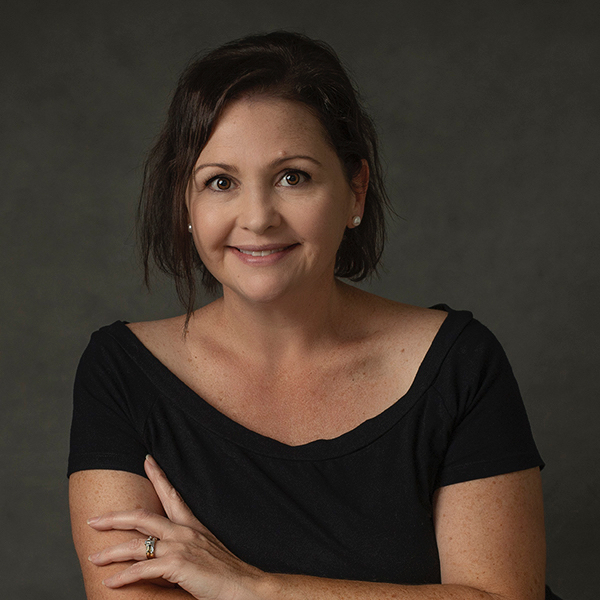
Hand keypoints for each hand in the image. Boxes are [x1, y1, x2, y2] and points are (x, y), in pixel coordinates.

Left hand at [87, 455, 267, 598]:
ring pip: (138, 544)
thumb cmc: (226, 574)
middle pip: (143, 516)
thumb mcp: (206, 551)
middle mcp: (184, 531)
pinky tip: (111, 582)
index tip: (147, 459)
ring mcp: (181, 547)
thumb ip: (187, 546)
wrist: (245, 587)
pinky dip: (124, 576)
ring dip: (112, 551)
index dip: (158, 476)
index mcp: (192, 525)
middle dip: (115, 518)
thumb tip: (167, 551)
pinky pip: (143, 569)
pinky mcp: (178, 565)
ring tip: (94, 557)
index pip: (172, 494)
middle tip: (94, 519)